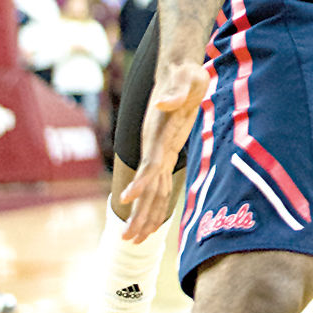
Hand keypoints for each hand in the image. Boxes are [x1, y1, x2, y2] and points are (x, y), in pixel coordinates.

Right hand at [120, 60, 209, 242]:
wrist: (179, 71)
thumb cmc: (185, 75)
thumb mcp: (186, 79)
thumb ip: (175, 91)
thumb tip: (164, 100)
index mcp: (158, 133)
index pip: (148, 162)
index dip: (139, 181)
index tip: (126, 200)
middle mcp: (154, 146)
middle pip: (145, 185)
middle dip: (137, 212)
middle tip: (125, 240)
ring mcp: (159, 151)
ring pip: (150, 189)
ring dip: (143, 214)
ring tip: (133, 240)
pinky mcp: (166, 152)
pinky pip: (159, 183)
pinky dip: (156, 203)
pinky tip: (151, 221)